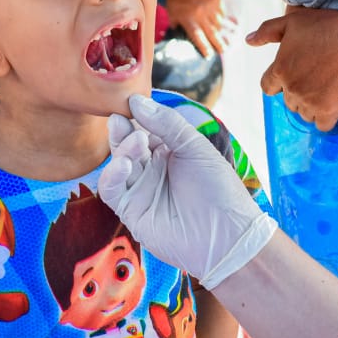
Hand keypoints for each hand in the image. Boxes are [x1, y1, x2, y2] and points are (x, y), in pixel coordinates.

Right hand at [99, 94, 277, 287]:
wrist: (226, 236)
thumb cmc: (219, 190)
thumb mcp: (195, 147)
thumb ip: (167, 124)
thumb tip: (137, 102)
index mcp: (170, 152)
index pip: (144, 129)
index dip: (136, 116)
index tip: (128, 101)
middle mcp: (153, 170)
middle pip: (127, 145)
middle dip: (123, 131)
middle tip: (120, 119)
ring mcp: (141, 190)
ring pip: (118, 165)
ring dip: (121, 151)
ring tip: (135, 143)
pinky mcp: (131, 211)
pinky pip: (111, 191)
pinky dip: (111, 176)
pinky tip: (123, 165)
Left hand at [163, 0, 231, 58]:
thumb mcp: (172, 10)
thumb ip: (175, 22)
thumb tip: (176, 33)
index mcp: (189, 20)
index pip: (198, 38)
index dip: (204, 48)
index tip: (208, 56)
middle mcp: (201, 16)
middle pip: (212, 34)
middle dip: (218, 44)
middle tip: (223, 51)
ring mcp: (210, 8)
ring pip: (218, 24)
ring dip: (221, 33)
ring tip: (225, 41)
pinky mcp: (216, 0)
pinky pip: (221, 13)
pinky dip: (222, 19)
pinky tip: (224, 24)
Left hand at [250, 10, 337, 130]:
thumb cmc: (329, 26)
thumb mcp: (293, 21)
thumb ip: (268, 31)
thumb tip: (248, 41)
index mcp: (280, 69)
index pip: (268, 87)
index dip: (279, 84)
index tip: (293, 77)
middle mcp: (291, 88)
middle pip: (289, 101)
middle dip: (299, 93)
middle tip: (316, 81)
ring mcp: (309, 102)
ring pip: (305, 113)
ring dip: (313, 106)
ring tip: (328, 92)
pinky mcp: (328, 111)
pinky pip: (322, 124)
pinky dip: (327, 117)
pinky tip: (336, 106)